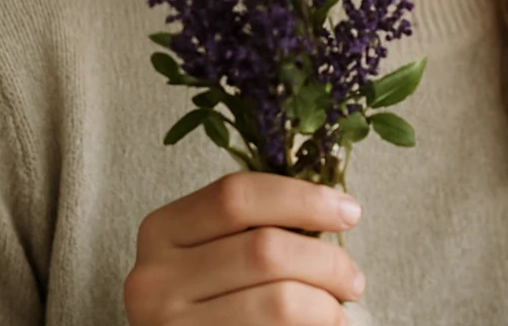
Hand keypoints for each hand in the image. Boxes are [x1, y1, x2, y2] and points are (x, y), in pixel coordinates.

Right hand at [124, 172, 365, 324]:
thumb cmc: (207, 299)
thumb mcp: (212, 251)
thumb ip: (255, 225)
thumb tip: (334, 207)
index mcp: (162, 230)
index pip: (238, 195)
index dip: (302, 198)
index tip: (349, 211)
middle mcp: (155, 277)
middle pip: (264, 249)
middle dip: (326, 261)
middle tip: (352, 278)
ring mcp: (171, 324)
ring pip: (276, 300)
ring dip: (325, 303)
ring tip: (341, 308)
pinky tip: (323, 325)